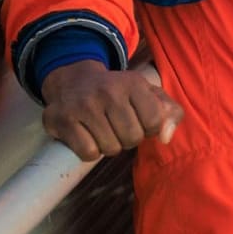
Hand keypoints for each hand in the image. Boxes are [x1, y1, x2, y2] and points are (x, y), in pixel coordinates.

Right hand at [40, 62, 183, 161]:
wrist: (73, 80)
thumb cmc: (117, 93)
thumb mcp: (148, 93)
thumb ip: (170, 113)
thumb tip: (165, 138)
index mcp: (133, 83)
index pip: (155, 122)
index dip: (149, 128)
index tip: (139, 120)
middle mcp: (108, 91)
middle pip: (132, 138)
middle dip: (128, 139)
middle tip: (117, 126)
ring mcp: (84, 105)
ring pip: (111, 148)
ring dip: (108, 146)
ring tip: (102, 130)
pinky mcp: (62, 119)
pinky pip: (88, 153)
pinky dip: (89, 152)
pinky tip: (86, 136)